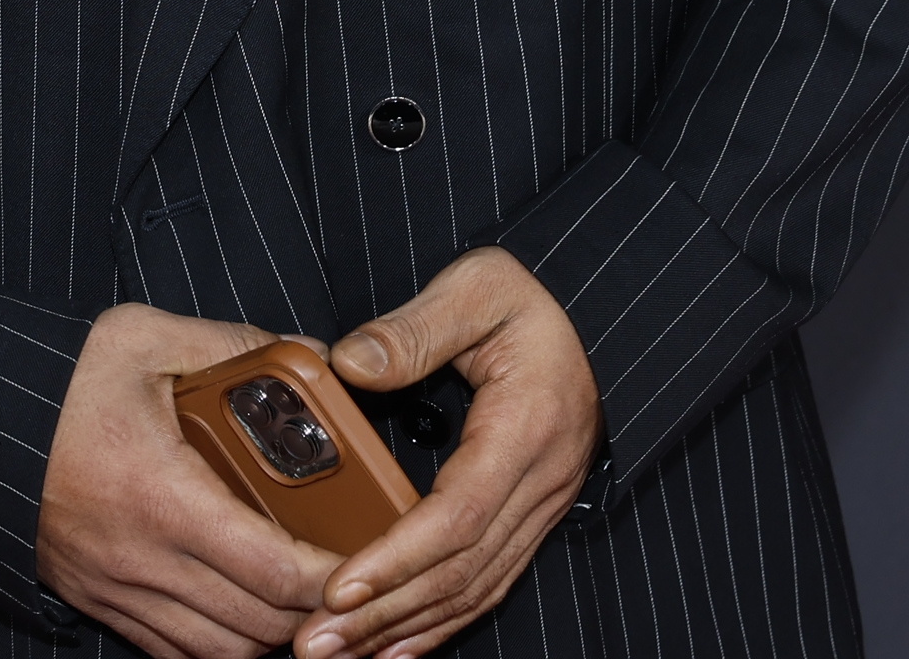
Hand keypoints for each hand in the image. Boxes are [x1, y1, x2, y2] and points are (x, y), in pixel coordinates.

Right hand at [38, 303, 341, 658]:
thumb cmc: (57, 379)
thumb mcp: (144, 338)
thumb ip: (232, 345)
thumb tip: (308, 354)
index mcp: (159, 495)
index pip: (271, 570)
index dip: (333, 578)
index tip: (366, 560)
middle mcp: (138, 558)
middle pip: (256, 625)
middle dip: (315, 613)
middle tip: (351, 578)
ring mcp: (114, 589)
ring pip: (218, 652)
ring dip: (270, 634)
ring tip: (304, 597)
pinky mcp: (95, 600)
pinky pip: (173, 651)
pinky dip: (219, 643)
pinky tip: (242, 608)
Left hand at [306, 248, 600, 657]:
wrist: (594, 320)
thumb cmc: (528, 300)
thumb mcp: (478, 286)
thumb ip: (414, 327)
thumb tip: (350, 365)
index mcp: (528, 428)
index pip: (460, 514)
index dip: (397, 558)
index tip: (337, 589)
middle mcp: (541, 484)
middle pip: (461, 571)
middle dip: (385, 615)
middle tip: (314, 644)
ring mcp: (540, 509)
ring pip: (472, 591)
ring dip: (403, 630)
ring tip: (335, 656)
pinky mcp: (529, 520)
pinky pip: (484, 586)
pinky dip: (436, 624)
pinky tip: (391, 649)